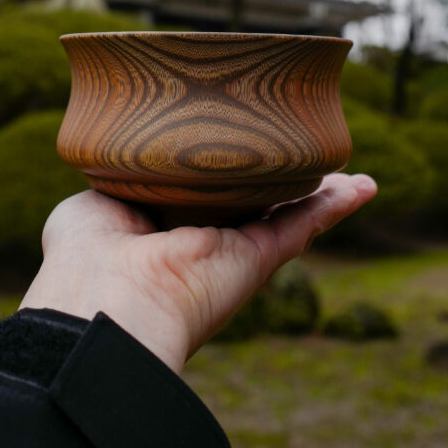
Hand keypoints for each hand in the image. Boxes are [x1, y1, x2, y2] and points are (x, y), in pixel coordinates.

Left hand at [19, 173, 376, 373]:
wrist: (107, 302)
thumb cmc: (84, 256)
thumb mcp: (88, 203)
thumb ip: (110, 179)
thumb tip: (114, 166)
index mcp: (159, 228)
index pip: (196, 193)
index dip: (217, 170)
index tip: (236, 145)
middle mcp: (200, 241)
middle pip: (250, 201)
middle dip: (277, 180)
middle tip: (302, 152)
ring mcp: (232, 252)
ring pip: (286, 212)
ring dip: (319, 190)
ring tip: (350, 169)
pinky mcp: (257, 260)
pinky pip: (305, 225)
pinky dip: (336, 205)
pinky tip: (364, 186)